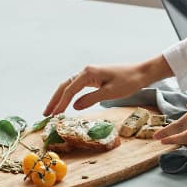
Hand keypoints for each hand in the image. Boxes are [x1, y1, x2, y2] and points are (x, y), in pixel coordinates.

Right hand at [43, 55, 171, 115]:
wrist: (141, 73)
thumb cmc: (128, 82)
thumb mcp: (110, 93)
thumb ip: (90, 99)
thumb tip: (74, 107)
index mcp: (88, 73)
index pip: (70, 90)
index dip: (60, 103)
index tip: (54, 115)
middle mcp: (86, 71)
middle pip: (65, 86)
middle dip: (54, 100)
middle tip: (45, 114)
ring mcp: (89, 74)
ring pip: (69, 86)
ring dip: (60, 98)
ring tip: (52, 111)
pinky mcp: (94, 77)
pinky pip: (77, 87)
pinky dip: (69, 95)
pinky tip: (65, 104)